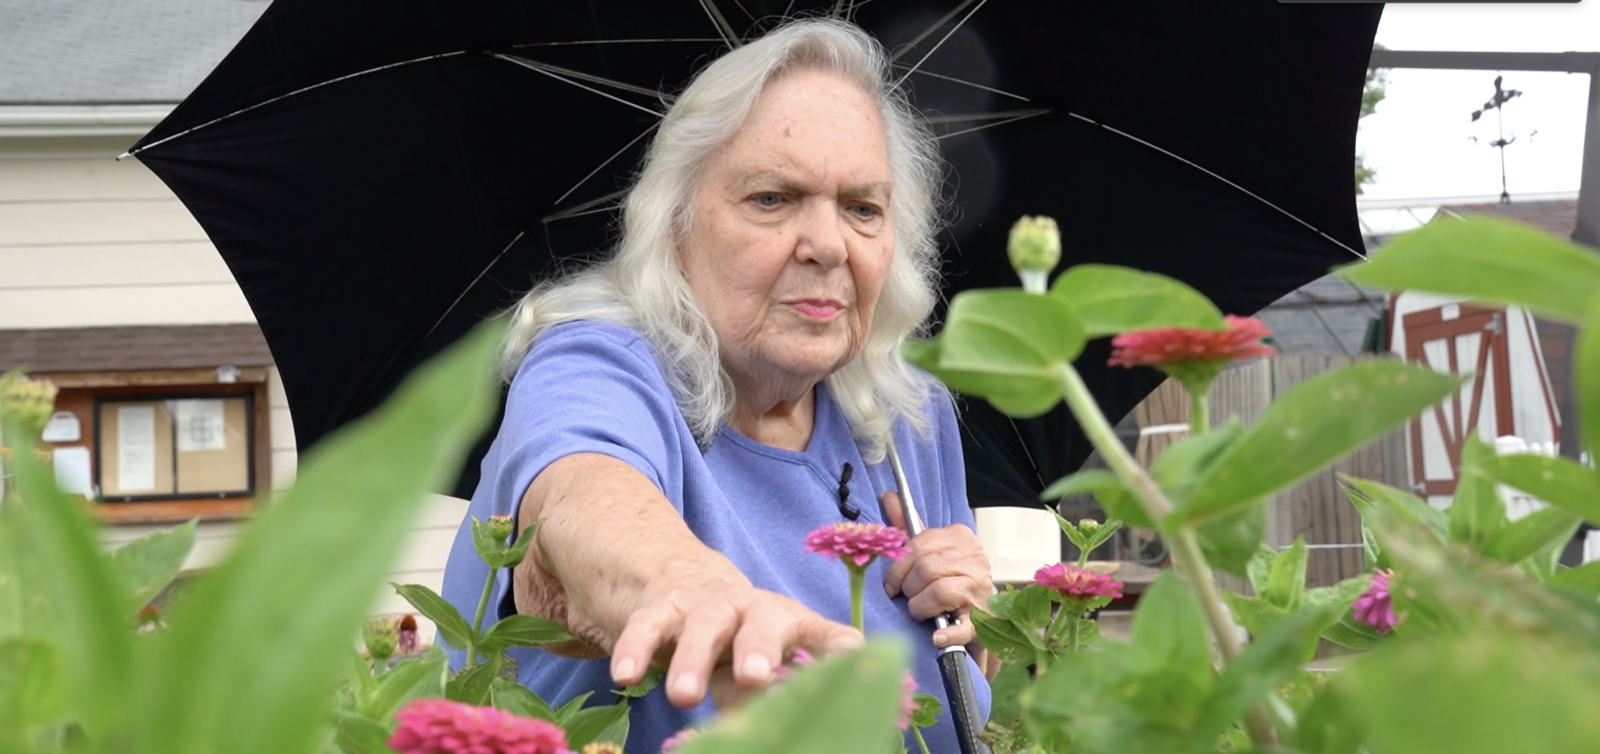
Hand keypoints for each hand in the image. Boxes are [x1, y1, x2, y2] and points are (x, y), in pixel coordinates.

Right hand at [608, 561, 863, 709]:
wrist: (687, 586)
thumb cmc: (741, 643)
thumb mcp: (766, 666)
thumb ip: (781, 695)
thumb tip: (807, 729)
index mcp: (791, 623)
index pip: (824, 635)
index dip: (838, 651)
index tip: (852, 665)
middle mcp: (752, 609)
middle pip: (762, 623)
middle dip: (758, 650)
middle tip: (755, 680)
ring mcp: (704, 606)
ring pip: (702, 626)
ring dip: (692, 659)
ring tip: (683, 697)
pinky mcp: (660, 609)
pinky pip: (646, 626)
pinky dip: (635, 649)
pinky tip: (625, 676)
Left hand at [879, 492, 997, 674]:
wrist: (980, 614)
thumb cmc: (949, 579)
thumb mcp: (931, 549)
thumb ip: (909, 525)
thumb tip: (887, 496)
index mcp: (960, 538)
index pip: (920, 544)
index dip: (898, 567)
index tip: (892, 583)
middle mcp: (975, 560)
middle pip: (926, 568)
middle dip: (908, 588)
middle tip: (907, 598)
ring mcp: (981, 590)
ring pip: (939, 591)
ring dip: (920, 607)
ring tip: (920, 612)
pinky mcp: (983, 620)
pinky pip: (962, 626)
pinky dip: (947, 634)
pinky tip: (936, 637)